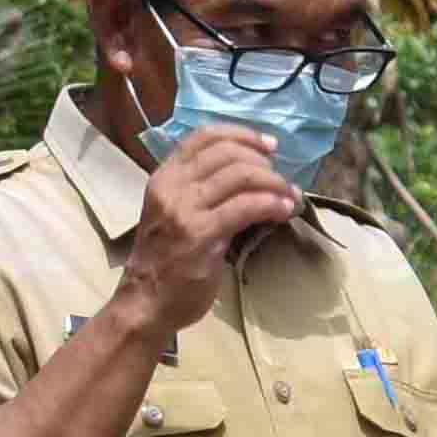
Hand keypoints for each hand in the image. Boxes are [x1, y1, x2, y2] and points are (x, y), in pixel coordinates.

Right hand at [116, 127, 300, 340]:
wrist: (145, 301)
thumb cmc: (166, 260)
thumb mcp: (175, 213)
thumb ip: (201, 191)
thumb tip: (251, 176)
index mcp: (165, 176)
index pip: (204, 136)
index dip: (243, 135)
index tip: (269, 146)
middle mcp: (172, 186)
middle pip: (228, 153)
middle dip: (265, 163)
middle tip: (283, 181)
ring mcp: (184, 210)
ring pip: (240, 175)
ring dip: (275, 183)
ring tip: (290, 196)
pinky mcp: (201, 234)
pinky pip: (245, 207)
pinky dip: (271, 204)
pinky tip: (284, 210)